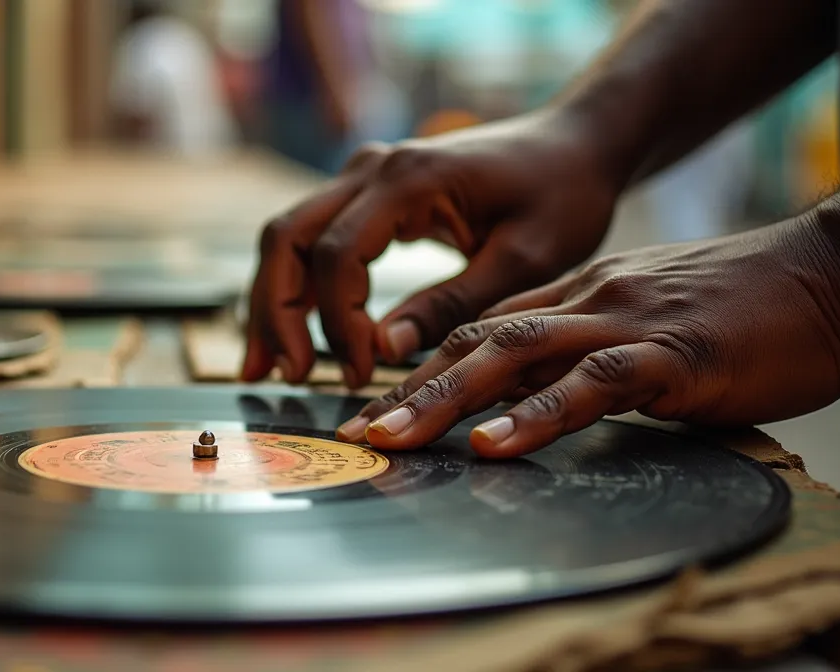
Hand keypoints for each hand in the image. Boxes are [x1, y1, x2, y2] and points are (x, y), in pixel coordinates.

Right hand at [241, 110, 621, 389]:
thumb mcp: (523, 261)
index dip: (339, 323)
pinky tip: (290, 338)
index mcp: (409, 178)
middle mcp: (372, 167)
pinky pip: (310, 239)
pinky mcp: (366, 194)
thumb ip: (452, 304)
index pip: (337, 254)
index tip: (362, 374)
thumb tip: (383, 349)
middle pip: (288, 238)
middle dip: (277, 313)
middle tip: (290, 376)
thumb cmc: (562, 198)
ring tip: (265, 369)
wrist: (574, 147)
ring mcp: (362, 175)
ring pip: (286, 236)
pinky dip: (293, 288)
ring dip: (271, 303)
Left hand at [341, 217, 839, 457]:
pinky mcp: (671, 352)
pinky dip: (537, 414)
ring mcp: (625, 321)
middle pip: (478, 341)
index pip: (484, 328)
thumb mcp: (652, 325)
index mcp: (581, 294)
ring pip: (515, 356)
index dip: (424, 366)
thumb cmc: (748, 306)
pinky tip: (494, 442)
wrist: (834, 272)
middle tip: (359, 431)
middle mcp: (588, 300)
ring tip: (394, 437)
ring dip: (446, 399)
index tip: (378, 404)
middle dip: (411, 387)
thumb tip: (555, 395)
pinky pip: (591, 384)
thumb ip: (599, 353)